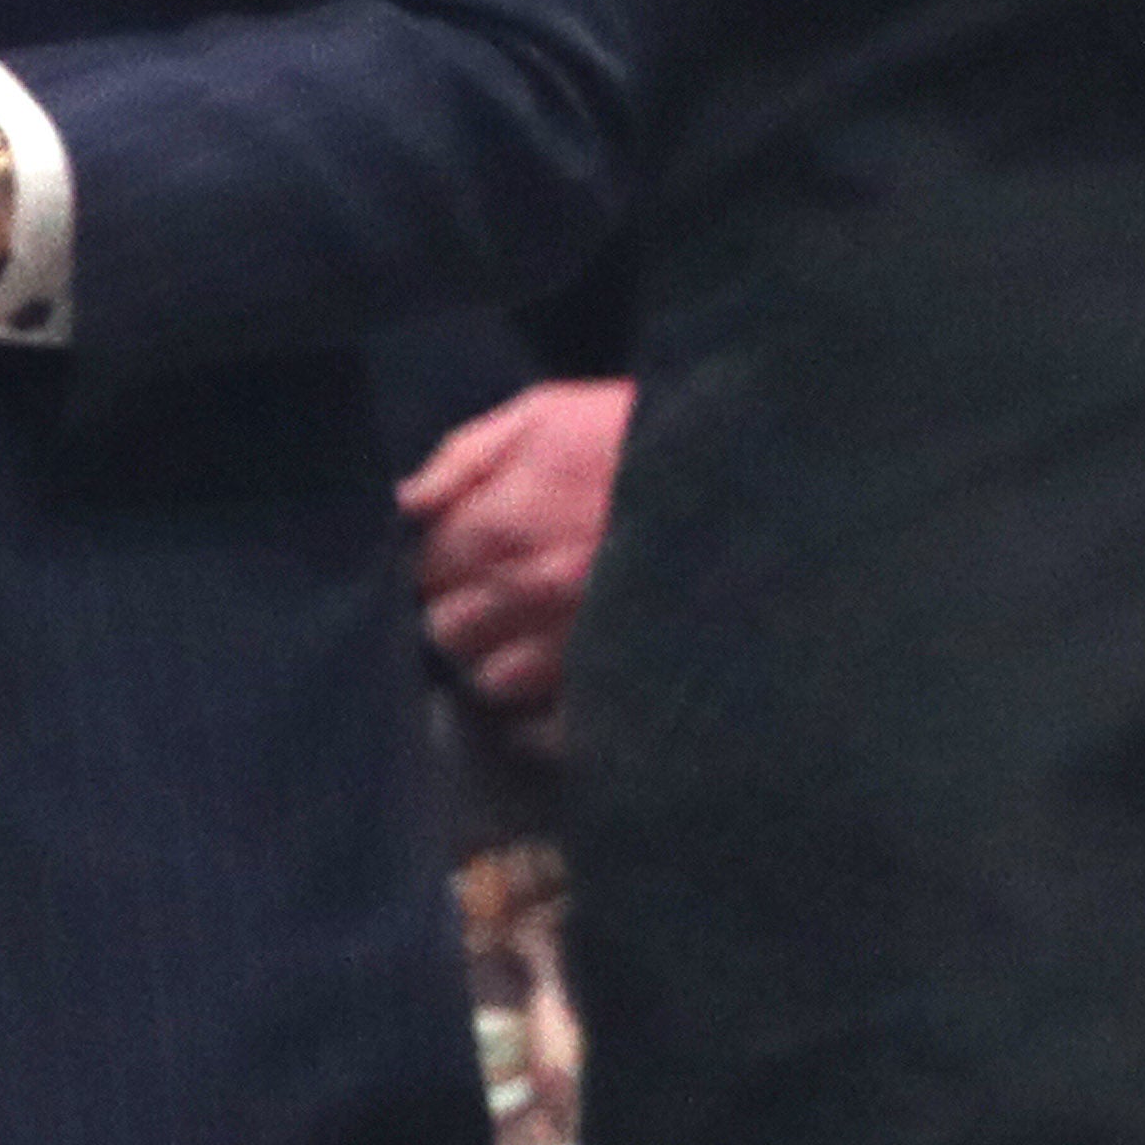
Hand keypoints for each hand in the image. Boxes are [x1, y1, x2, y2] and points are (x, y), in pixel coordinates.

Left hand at [399, 374, 631, 726]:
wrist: (742, 467)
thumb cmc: (637, 433)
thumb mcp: (544, 413)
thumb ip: (462, 459)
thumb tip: (402, 502)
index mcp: (500, 528)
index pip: (422, 573)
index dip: (440, 562)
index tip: (466, 552)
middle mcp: (529, 597)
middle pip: (447, 634)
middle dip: (462, 612)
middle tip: (498, 592)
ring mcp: (574, 648)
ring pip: (493, 685)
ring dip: (500, 661)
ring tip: (533, 631)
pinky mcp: (617, 684)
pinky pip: (551, 731)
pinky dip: (544, 715)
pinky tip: (558, 679)